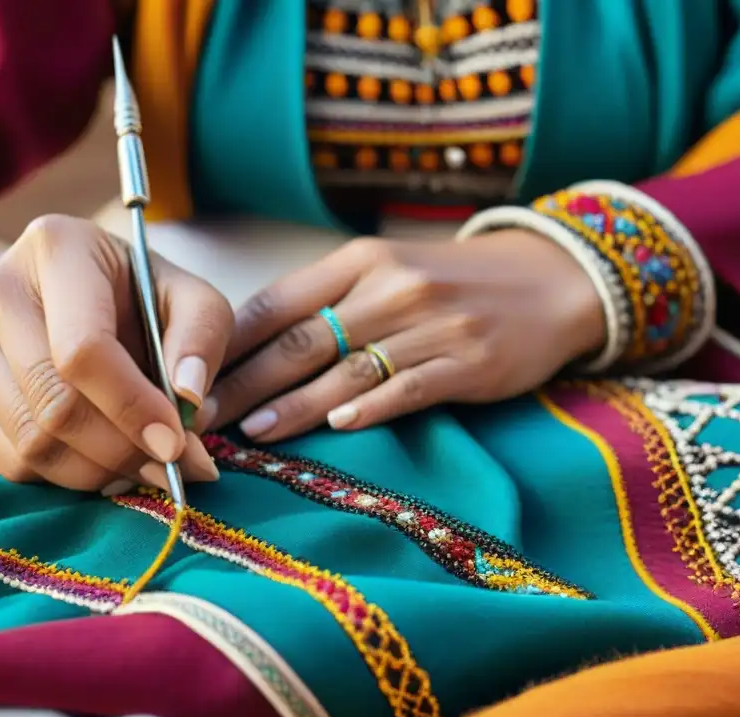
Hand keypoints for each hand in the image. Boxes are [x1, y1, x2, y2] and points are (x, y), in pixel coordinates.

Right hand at [0, 215, 233, 491]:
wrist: (52, 293)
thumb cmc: (130, 292)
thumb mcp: (183, 293)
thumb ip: (201, 335)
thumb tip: (189, 399)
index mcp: (56, 248)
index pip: (83, 349)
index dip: (132, 407)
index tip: (176, 444)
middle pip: (54, 402)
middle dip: (123, 449)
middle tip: (173, 466)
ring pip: (32, 441)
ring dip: (100, 472)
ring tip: (146, 466)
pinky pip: (13, 463)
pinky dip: (70, 477)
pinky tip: (106, 462)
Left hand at [204, 230, 604, 441]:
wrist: (547, 281)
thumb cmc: (448, 282)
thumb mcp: (384, 269)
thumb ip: (324, 300)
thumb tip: (251, 345)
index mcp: (359, 261)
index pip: (278, 302)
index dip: (230, 344)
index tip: (191, 375)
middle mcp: (391, 288)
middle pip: (302, 341)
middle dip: (246, 383)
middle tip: (204, 415)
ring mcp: (431, 326)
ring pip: (347, 370)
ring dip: (295, 405)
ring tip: (252, 432)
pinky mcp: (468, 363)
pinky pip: (409, 387)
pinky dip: (372, 408)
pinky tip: (339, 427)